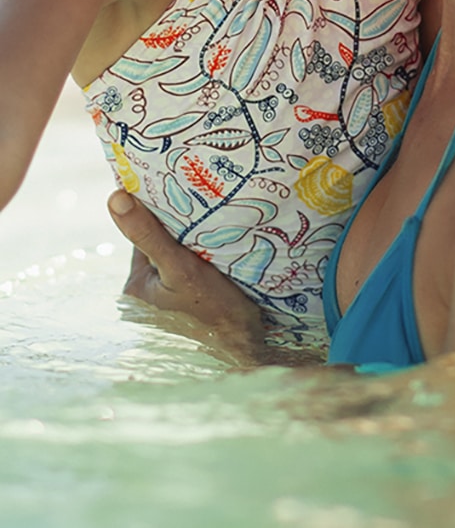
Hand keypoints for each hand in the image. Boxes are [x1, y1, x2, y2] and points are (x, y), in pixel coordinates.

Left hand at [107, 190, 264, 362]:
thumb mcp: (180, 267)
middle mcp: (147, 296)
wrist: (248, 352)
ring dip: (196, 245)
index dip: (162, 213)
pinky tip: (225, 256)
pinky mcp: (190, 307)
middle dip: (181, 231)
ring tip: (220, 231)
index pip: (144, 235)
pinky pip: (193, 272)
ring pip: (179, 258)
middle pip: (162, 245)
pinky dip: (206, 261)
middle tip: (207, 210)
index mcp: (134, 287)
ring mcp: (169, 303)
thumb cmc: (214, 312)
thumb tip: (115, 197)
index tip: (182, 193)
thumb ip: (148, 234)